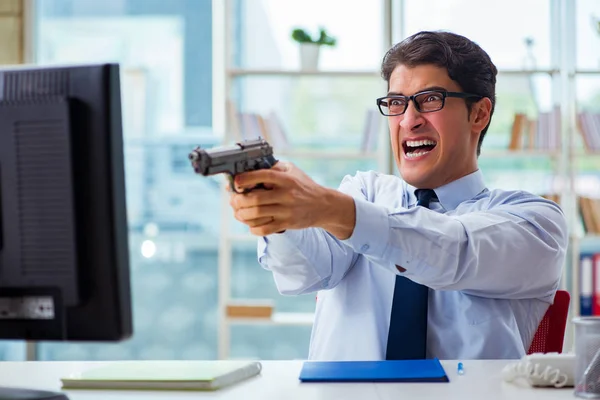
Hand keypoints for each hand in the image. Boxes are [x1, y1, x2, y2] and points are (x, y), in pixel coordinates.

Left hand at [228, 162, 354, 237]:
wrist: (324, 205)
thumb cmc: (304, 186)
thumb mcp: (292, 170)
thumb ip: (274, 167)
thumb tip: (250, 168)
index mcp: (286, 179)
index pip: (263, 176)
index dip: (246, 179)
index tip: (236, 182)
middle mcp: (286, 195)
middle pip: (255, 199)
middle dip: (238, 200)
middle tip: (233, 200)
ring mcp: (286, 211)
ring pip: (257, 215)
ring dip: (242, 215)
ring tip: (238, 212)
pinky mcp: (287, 224)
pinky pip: (264, 229)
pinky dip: (253, 228)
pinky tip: (251, 224)